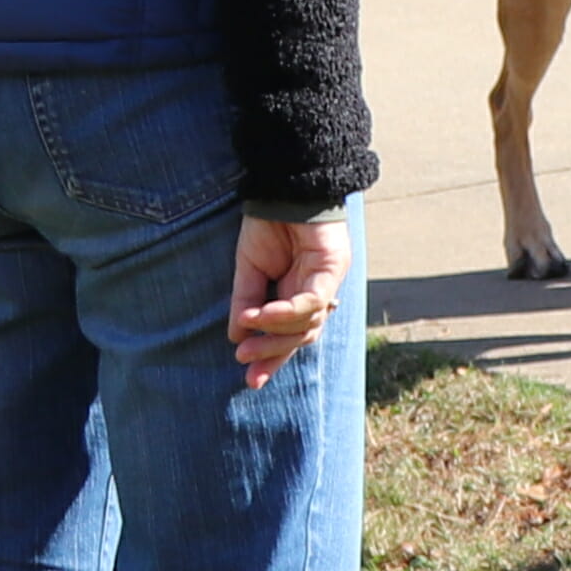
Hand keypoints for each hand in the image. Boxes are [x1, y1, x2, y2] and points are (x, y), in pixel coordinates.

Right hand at [227, 212, 349, 387]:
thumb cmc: (267, 226)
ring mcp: (329, 280)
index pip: (291, 336)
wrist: (282, 188)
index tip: (250, 382)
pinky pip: (310, 301)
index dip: (273, 359)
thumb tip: (237, 336)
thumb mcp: (248, 270)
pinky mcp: (333, 266)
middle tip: (245, 363)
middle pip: (304, 336)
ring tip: (245, 343)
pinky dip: (284, 313)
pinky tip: (259, 315)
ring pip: (308, 324)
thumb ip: (247, 302)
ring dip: (274, 336)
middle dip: (274, 354)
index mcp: (299, 294)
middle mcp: (319, 291)